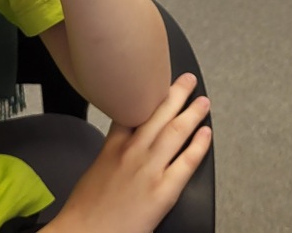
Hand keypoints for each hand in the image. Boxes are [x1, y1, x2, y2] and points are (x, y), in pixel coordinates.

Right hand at [48, 74, 212, 232]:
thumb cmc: (85, 211)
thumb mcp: (94, 172)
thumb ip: (111, 155)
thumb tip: (123, 151)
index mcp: (112, 148)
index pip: (131, 112)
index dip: (147, 94)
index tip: (157, 82)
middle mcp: (132, 153)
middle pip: (157, 114)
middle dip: (175, 94)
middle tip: (188, 80)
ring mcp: (149, 170)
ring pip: (175, 132)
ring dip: (192, 112)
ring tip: (203, 101)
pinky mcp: (163, 191)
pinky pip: (187, 163)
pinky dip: (199, 145)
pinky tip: (206, 133)